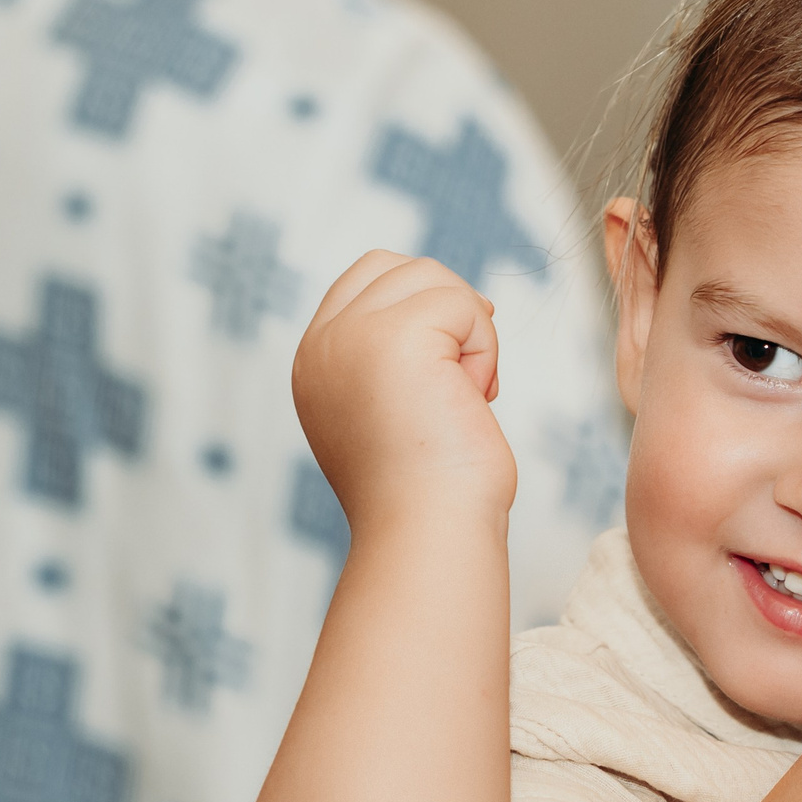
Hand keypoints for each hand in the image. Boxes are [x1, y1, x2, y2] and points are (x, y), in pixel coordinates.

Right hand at [294, 250, 517, 529]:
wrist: (430, 534)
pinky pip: (464, 305)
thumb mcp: (397, 411)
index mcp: (316, 362)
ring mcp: (353, 337)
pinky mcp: (396, 337)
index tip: (452, 365)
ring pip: (434, 279)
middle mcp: (323, 344)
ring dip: (471, 335)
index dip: (423, 304)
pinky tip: (474, 399)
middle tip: (466, 380)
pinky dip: (485, 349)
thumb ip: (401, 359)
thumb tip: (465, 309)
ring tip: (466, 396)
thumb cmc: (432, 492)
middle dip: (448, 311)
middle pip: (399, 267)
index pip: (367, 279)